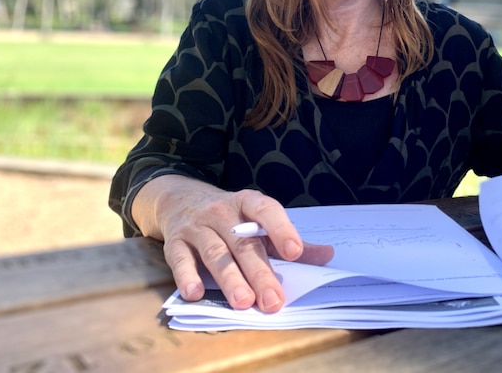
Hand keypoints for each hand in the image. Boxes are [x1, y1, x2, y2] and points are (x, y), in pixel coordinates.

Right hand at [132, 175, 333, 312]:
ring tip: (244, 302)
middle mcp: (222, 212)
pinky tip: (196, 293)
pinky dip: (186, 276)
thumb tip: (326, 255)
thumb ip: (287, 240)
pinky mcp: (174, 241)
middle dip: (259, 273)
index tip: (295, 252)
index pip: (266, 210)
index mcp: (248, 203)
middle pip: (243, 244)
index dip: (281, 229)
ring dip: (230, 279)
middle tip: (273, 300)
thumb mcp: (257, 221)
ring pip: (215, 253)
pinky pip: (179, 259)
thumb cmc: (229, 217)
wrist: (180, 198)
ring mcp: (197, 226)